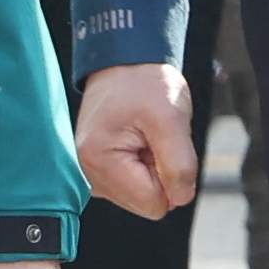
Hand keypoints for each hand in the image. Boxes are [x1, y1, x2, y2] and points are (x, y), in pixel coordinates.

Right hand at [74, 62, 196, 217]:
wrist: (126, 65)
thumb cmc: (145, 85)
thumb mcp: (172, 120)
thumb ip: (180, 165)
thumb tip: (180, 199)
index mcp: (99, 161)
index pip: (153, 203)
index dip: (171, 176)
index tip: (162, 143)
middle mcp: (88, 173)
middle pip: (146, 202)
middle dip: (160, 172)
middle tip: (154, 138)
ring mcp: (92, 174)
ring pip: (142, 195)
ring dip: (153, 166)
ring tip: (145, 136)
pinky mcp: (100, 171)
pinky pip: (135, 184)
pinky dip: (144, 163)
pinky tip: (137, 140)